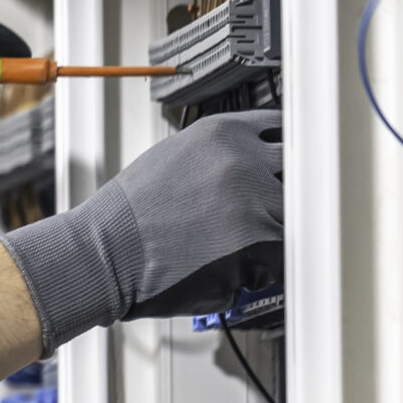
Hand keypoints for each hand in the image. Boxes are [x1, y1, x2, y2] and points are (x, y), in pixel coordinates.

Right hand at [0, 109, 283, 352]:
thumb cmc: (130, 216)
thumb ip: (221, 153)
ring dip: (271, 237)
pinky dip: (261, 270)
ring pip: (293, 221)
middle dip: (279, 199)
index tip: (287, 168)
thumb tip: (255, 161)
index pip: (283, 132)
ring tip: (228, 247)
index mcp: (225, 134)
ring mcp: (255, 205)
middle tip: (255, 218)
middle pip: (298, 176)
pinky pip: (282, 260)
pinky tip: (225, 267)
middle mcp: (245, 163)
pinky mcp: (257, 248)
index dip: (285, 156)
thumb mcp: (175, 157)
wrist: (104, 255)